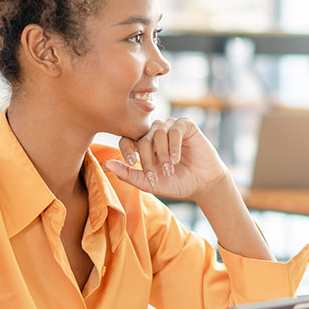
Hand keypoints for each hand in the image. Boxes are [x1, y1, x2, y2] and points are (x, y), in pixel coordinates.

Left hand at [103, 118, 230, 199]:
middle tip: (156, 175)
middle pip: (142, 138)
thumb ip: (128, 174)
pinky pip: (174, 129)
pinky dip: (174, 146)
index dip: (126, 149)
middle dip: (147, 158)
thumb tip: (106, 164)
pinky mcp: (185, 125)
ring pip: (157, 132)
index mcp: (144, 146)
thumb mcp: (149, 183)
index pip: (127, 139)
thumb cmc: (176, 183)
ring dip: (162, 153)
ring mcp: (171, 127)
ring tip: (170, 168)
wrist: (203, 184)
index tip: (131, 163)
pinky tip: (177, 159)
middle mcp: (156, 134)